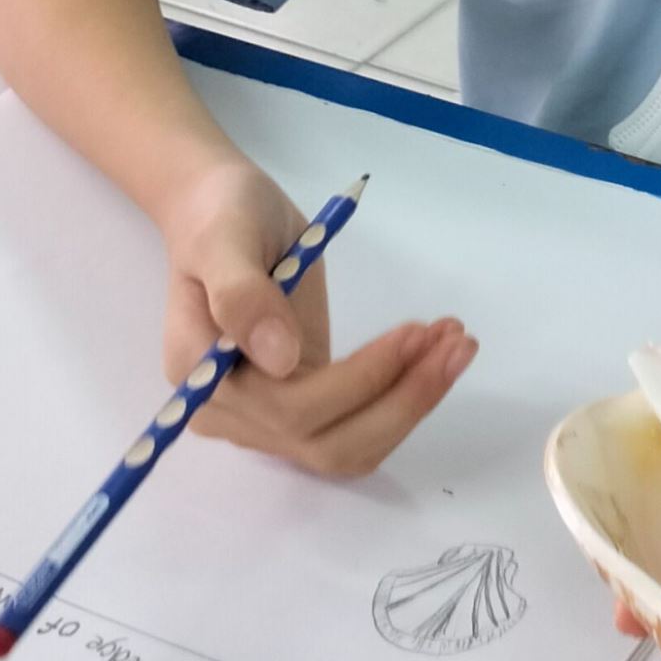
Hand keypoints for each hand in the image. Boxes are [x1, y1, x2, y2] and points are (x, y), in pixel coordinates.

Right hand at [157, 159, 474, 476]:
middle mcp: (234, 415)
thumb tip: (282, 361)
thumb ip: (242, 295)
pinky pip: (358, 424)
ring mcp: (268, 418)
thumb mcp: (223, 238)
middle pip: (327, 442)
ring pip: (350, 446)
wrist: (222, 214)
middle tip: (457, 340)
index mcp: (202, 379)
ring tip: (458, 343)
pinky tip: (439, 352)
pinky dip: (403, 395)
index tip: (414, 331)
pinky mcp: (305, 405)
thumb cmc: (219, 217)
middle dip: (402, 398)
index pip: (289, 408)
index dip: (359, 381)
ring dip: (412, 403)